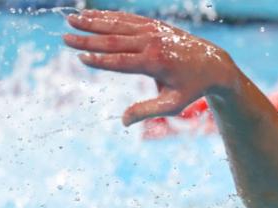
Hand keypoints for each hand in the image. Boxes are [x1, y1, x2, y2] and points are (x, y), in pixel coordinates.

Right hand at [63, 10, 237, 125]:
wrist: (213, 64)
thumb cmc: (191, 88)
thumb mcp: (173, 105)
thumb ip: (148, 111)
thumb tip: (124, 122)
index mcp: (156, 63)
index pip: (121, 62)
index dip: (99, 60)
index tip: (80, 58)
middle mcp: (154, 43)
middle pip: (115, 41)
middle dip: (88, 39)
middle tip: (65, 37)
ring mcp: (154, 31)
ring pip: (119, 25)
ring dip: (93, 21)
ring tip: (71, 19)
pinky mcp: (155, 25)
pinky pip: (128, 19)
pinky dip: (109, 16)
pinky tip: (92, 15)